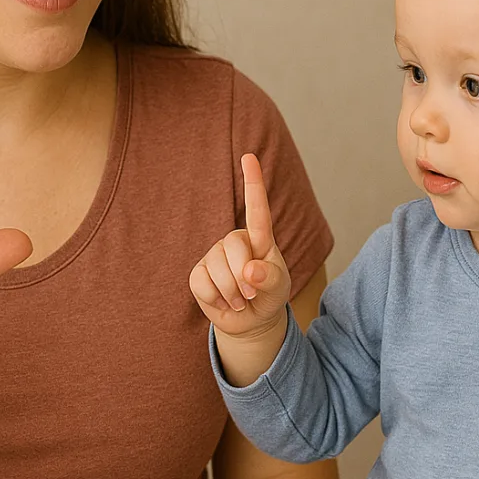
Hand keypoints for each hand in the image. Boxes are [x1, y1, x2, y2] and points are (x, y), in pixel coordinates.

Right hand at [189, 153, 293, 341]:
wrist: (250, 321)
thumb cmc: (268, 296)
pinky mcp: (198, 273)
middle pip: (233, 247)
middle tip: (252, 295)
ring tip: (241, 300)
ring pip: (217, 269)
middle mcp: (234, 241)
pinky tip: (223, 301)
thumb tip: (250, 270)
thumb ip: (270, 278)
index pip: (256, 208)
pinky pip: (202, 284)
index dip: (252, 181)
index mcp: (259, 238)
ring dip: (232, 293)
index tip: (248, 156)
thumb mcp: (279, 288)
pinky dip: (216, 299)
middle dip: (244, 276)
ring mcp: (214, 255)